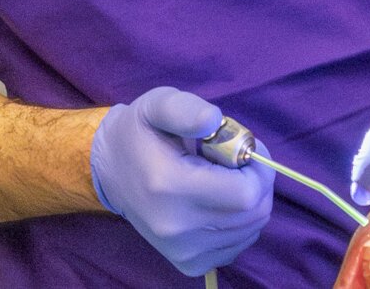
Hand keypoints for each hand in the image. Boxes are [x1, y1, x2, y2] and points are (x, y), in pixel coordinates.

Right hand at [90, 87, 274, 274]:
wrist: (110, 170)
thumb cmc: (140, 132)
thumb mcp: (158, 104)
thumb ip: (187, 109)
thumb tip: (214, 120)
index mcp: (169, 185)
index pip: (245, 193)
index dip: (258, 168)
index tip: (245, 148)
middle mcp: (176, 227)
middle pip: (253, 214)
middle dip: (258, 182)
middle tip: (238, 160)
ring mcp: (182, 251)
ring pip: (250, 230)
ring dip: (251, 202)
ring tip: (224, 179)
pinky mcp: (188, 263)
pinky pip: (237, 245)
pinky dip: (240, 223)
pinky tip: (219, 202)